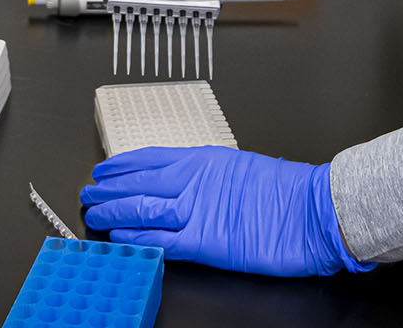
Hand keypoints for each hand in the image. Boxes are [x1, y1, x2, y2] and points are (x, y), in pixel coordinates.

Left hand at [79, 145, 369, 277]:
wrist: (314, 210)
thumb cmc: (286, 192)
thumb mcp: (240, 170)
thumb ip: (210, 176)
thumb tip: (186, 182)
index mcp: (205, 160)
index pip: (150, 159)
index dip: (121, 165)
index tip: (103, 169)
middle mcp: (195, 181)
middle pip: (138, 183)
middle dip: (108, 188)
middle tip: (88, 192)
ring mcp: (198, 211)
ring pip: (141, 209)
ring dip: (112, 212)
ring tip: (93, 213)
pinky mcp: (206, 242)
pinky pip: (161, 240)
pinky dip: (136, 238)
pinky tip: (118, 237)